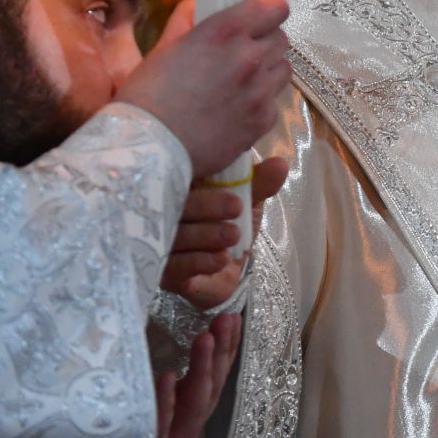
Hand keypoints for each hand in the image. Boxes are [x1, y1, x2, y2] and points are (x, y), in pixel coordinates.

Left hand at [96, 314, 241, 437]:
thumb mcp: (140, 408)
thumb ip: (150, 382)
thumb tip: (149, 337)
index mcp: (185, 414)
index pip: (213, 377)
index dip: (226, 349)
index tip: (233, 318)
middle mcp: (184, 428)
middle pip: (210, 387)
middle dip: (221, 353)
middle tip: (227, 320)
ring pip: (193, 405)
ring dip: (202, 370)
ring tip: (205, 338)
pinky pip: (158, 429)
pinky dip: (165, 404)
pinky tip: (169, 378)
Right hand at [119, 0, 290, 178]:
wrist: (149, 148)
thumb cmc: (147, 95)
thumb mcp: (162, 49)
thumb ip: (186, 23)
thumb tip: (197, 6)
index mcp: (224, 32)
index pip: (274, 6)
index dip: (266, 11)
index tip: (255, 19)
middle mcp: (249, 57)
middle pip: (281, 38)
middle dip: (263, 42)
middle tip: (239, 54)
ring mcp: (261, 91)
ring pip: (282, 69)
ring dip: (267, 70)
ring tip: (240, 82)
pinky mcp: (264, 120)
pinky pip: (274, 102)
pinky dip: (261, 103)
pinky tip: (236, 110)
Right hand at [162, 156, 288, 309]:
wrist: (224, 273)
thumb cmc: (231, 226)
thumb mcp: (249, 202)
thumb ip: (259, 184)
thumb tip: (279, 164)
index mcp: (178, 186)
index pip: (178, 172)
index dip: (201, 170)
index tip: (227, 174)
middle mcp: (160, 212)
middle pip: (172, 204)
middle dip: (206, 205)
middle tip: (236, 207)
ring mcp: (157, 243)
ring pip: (174, 236)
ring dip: (206, 234)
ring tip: (233, 234)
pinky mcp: (162, 272)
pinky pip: (175, 266)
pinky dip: (200, 261)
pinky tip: (221, 259)